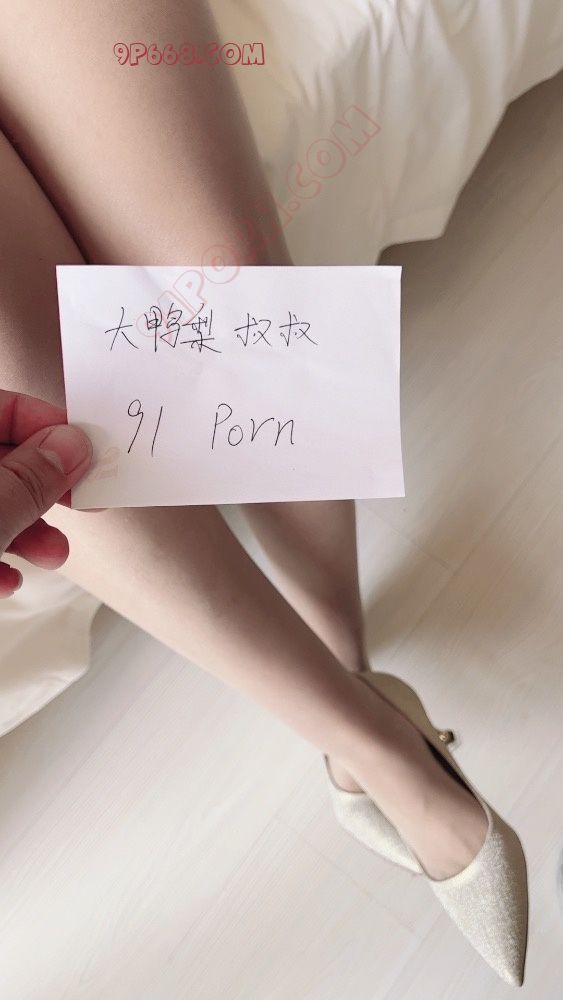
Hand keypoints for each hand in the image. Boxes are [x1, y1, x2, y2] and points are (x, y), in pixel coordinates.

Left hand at [0, 389, 92, 596]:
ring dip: (27, 530)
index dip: (47, 425)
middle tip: (85, 501)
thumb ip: (30, 479)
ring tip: (52, 555)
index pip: (1, 407)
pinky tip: (5, 580)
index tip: (88, 452)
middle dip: (43, 487)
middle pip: (1, 458)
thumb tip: (71, 446)